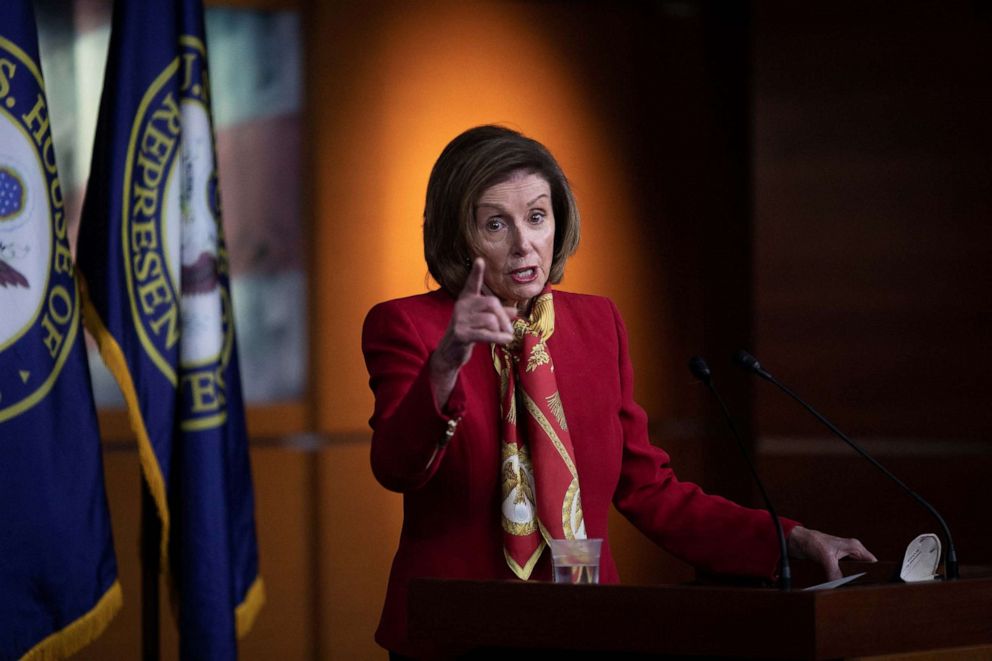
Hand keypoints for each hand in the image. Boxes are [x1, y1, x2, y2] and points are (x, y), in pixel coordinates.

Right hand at [429, 258, 515, 406]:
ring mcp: (460, 320)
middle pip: (492, 304)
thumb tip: (515, 312)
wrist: (450, 352)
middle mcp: (462, 306)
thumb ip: (498, 315)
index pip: (472, 283)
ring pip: (491, 320)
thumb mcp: (484, 321)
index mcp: (467, 299)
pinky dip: (499, 338)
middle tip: (510, 330)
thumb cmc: (470, 332)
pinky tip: (506, 340)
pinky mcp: (461, 333)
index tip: (480, 260)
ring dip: (502, 330)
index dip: (476, 273)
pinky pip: (486, 333)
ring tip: (504, 337)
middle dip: (504, 317)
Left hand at [787, 526, 876, 580]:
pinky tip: (841, 586)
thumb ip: (834, 572)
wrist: (797, 541)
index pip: (872, 562)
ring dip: (851, 580)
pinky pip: (844, 574)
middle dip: (862, 579)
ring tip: (850, 589)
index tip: (873, 585)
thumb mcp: (826, 557)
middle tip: (861, 590)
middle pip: (864, 569)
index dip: (874, 574)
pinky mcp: (836, 562)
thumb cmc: (812, 541)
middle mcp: (851, 552)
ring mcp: (844, 557)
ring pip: (854, 572)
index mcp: (855, 547)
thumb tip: (839, 585)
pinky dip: (842, 580)